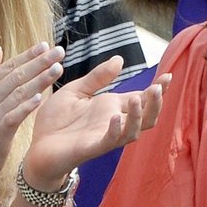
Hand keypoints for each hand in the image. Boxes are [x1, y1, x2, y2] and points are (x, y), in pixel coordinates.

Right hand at [0, 43, 63, 190]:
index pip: (8, 67)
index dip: (28, 55)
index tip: (46, 45)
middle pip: (15, 76)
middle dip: (39, 62)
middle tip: (59, 51)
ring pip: (17, 93)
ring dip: (39, 80)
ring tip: (57, 68)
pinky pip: (13, 117)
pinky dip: (26, 107)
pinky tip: (41, 98)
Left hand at [24, 58, 170, 187]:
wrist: (37, 147)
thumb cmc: (56, 121)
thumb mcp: (76, 91)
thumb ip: (98, 77)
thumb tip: (120, 59)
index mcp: (111, 107)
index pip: (141, 98)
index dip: (157, 89)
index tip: (168, 76)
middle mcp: (113, 122)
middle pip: (146, 117)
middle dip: (155, 103)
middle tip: (158, 88)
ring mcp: (104, 136)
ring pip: (133, 130)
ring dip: (139, 116)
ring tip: (139, 99)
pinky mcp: (91, 148)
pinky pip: (110, 141)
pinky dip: (115, 130)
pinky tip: (115, 118)